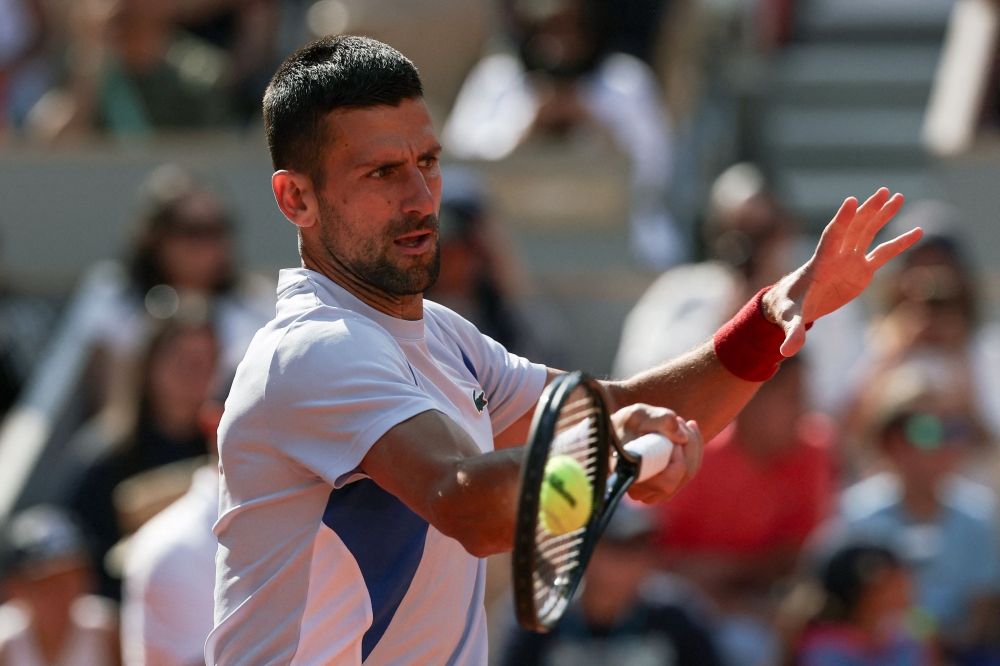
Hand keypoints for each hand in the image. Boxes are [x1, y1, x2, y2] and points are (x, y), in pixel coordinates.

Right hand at [610, 404, 703, 503]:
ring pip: (688, 475)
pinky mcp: (661, 491)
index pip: (668, 480)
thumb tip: (682, 437)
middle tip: (680, 421)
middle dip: (690, 444)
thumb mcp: (637, 414)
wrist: (613, 434)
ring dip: (692, 447)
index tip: (676, 425)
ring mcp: (652, 494)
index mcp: (631, 476)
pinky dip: (691, 454)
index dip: (679, 454)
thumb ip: (661, 419)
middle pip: (683, 475)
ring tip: (680, 425)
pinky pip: (686, 475)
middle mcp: (641, 492)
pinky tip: (683, 437)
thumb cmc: (622, 425)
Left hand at [763, 188, 922, 356]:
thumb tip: (787, 352)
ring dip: (881, 216)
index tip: (850, 202)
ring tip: (898, 195)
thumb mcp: (790, 320)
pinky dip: (899, 243)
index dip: (840, 222)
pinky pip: (883, 254)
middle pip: (853, 230)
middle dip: (867, 212)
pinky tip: (918, 232)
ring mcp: (849, 261)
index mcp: (819, 264)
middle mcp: (836, 257)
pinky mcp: (860, 271)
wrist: (792, 305)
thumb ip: (792, 333)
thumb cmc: (787, 309)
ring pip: (868, 234)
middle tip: (883, 192)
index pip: (831, 239)